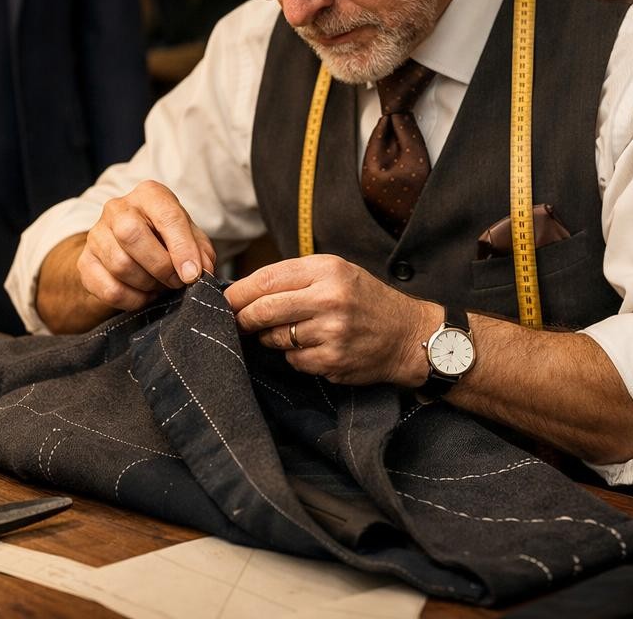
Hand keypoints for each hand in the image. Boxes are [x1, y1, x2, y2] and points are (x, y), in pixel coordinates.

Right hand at [78, 180, 215, 312]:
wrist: (131, 251)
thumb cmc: (166, 240)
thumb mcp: (191, 239)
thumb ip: (201, 252)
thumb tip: (201, 270)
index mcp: (149, 195)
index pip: (166, 216)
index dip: (182, 248)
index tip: (192, 274)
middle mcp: (118, 208)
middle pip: (132, 235)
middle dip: (160, 266)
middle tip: (176, 281)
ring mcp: (96, 234)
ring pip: (120, 265)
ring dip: (148, 284)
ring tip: (160, 285)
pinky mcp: (85, 262)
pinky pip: (108, 289)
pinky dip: (132, 299)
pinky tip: (143, 294)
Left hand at [225, 255, 438, 385]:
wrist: (407, 334)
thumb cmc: (363, 299)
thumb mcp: (336, 272)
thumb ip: (294, 277)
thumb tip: (243, 290)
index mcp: (327, 270)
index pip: (267, 279)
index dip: (239, 291)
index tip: (225, 299)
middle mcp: (329, 299)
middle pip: (265, 309)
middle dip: (243, 317)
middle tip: (236, 321)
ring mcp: (331, 332)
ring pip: (276, 337)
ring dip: (271, 337)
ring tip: (288, 331)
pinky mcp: (332, 361)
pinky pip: (293, 359)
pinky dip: (293, 355)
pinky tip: (312, 346)